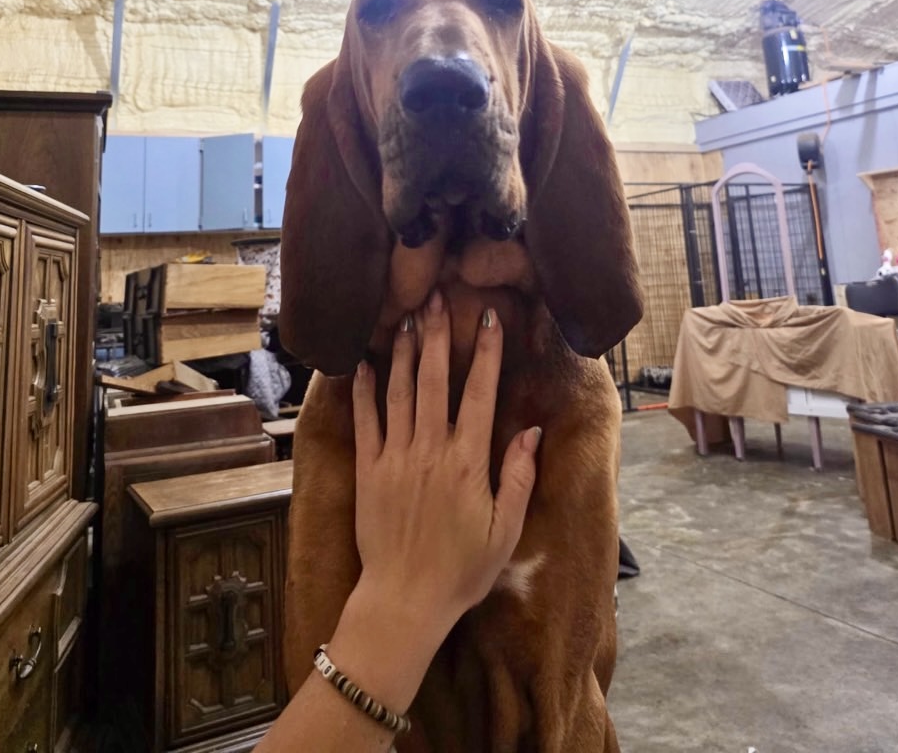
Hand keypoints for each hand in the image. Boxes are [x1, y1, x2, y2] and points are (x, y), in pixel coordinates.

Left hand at [351, 291, 540, 650]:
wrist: (405, 601)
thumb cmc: (462, 570)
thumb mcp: (505, 529)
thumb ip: (518, 477)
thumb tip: (533, 430)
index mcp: (468, 462)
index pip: (481, 394)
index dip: (486, 353)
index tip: (488, 318)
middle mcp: (431, 450)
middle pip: (435, 380)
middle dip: (437, 335)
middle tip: (437, 297)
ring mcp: (396, 458)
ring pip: (400, 392)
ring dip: (405, 352)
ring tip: (408, 316)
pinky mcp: (369, 471)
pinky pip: (366, 421)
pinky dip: (364, 389)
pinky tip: (365, 362)